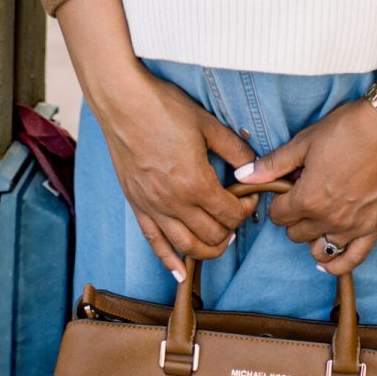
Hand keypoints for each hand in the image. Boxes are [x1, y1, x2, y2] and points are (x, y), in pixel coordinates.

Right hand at [94, 69, 258, 280]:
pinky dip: (168, 261)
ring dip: (208, 250)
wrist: (123, 102)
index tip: (250, 197)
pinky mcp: (137, 205)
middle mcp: (174, 202)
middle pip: (211, 235)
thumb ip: (235, 150)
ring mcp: (152, 207)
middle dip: (231, 230)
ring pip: (186, 247)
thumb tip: (253, 168)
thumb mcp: (208, 124)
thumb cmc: (164, 108)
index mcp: (195, 182)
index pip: (230, 213)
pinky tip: (179, 273)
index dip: (246, 209)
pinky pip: (154, 243)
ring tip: (220, 242)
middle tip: (236, 215)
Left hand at [236, 98, 376, 274]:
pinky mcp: (376, 228)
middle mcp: (328, 218)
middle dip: (294, 216)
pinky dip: (338, 264)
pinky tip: (328, 262)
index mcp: (307, 198)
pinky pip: (353, 259)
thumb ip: (273, 164)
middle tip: (304, 196)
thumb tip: (243, 176)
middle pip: (296, 233)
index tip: (287, 189)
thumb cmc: (347, 129)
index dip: (279, 201)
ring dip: (313, 236)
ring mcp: (353, 227)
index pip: (278, 216)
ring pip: (320, 248)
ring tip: (318, 218)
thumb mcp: (304, 142)